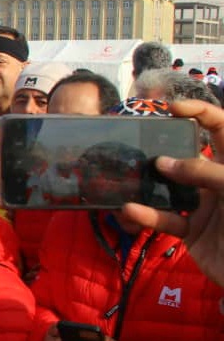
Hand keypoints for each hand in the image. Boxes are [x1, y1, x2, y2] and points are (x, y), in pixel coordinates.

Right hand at [121, 99, 223, 287]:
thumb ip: (203, 173)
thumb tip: (162, 163)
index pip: (221, 128)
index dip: (200, 112)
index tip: (170, 109)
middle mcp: (218, 181)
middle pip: (188, 155)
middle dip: (163, 147)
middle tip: (137, 141)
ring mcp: (205, 206)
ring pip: (170, 189)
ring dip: (148, 185)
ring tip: (126, 178)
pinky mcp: (192, 231)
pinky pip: (165, 220)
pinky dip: (147, 216)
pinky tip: (130, 210)